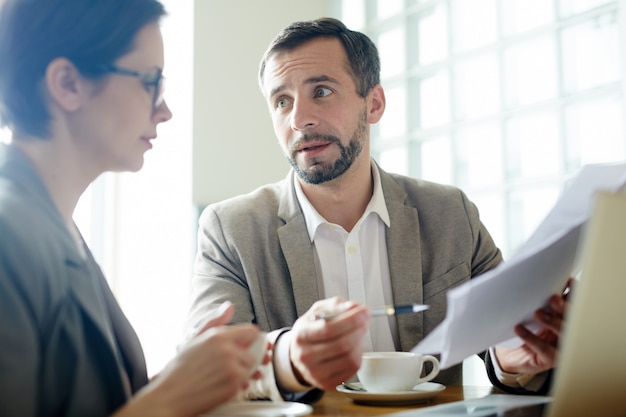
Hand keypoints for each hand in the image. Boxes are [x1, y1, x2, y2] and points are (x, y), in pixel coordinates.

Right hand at [128, 302, 260, 416]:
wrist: (170, 396)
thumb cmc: (179, 369)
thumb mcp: (194, 338)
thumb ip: (215, 321)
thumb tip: (229, 306)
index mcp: (218, 336)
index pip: (252, 332)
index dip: (249, 340)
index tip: (243, 347)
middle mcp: (227, 350)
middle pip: (254, 352)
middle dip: (244, 358)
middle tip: (230, 365)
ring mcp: (232, 368)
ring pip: (251, 368)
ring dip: (242, 372)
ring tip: (223, 375)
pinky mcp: (233, 386)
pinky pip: (246, 383)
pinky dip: (239, 385)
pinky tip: (223, 384)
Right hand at [288, 297, 369, 390]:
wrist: (299, 353)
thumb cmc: (311, 330)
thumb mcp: (318, 311)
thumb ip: (336, 305)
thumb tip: (354, 307)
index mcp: (301, 336)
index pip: (329, 329)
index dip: (351, 319)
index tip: (363, 311)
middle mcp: (306, 356)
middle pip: (342, 345)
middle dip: (359, 329)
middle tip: (366, 319)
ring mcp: (315, 373)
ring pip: (350, 358)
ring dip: (360, 342)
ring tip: (359, 332)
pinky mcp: (327, 383)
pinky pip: (352, 369)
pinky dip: (359, 355)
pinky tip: (355, 346)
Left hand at [495, 278, 573, 374]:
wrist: (510, 354)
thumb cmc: (523, 329)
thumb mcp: (529, 312)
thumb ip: (535, 299)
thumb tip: (532, 277)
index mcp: (564, 317)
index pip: (574, 304)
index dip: (574, 293)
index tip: (568, 281)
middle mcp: (567, 332)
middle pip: (573, 319)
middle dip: (564, 308)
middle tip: (552, 298)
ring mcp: (561, 347)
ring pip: (564, 335)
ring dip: (552, 322)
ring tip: (537, 313)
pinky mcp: (549, 360)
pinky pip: (544, 349)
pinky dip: (532, 338)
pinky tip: (519, 329)